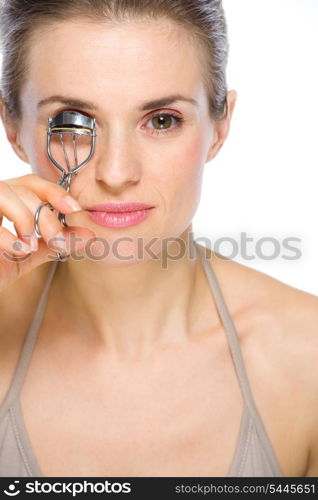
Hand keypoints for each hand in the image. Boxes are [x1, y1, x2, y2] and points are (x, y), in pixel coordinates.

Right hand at [0, 173, 94, 291]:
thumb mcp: (27, 254)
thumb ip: (55, 243)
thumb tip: (88, 235)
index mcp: (5, 200)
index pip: (33, 182)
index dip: (55, 192)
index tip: (75, 209)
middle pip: (23, 187)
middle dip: (46, 214)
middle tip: (58, 240)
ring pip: (4, 192)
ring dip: (25, 218)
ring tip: (30, 246)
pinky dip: (7, 236)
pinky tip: (17, 252)